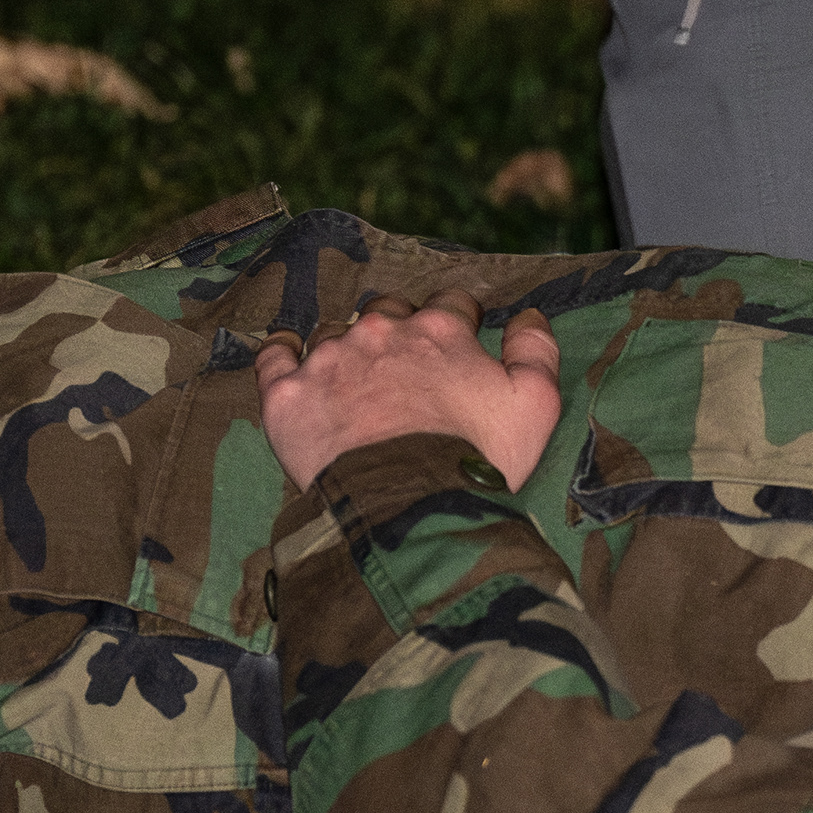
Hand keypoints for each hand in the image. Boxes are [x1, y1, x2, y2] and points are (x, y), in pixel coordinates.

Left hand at [255, 298, 563, 490]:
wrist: (407, 507)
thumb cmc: (477, 459)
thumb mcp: (535, 406)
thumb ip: (536, 352)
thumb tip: (530, 317)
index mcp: (440, 330)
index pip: (452, 304)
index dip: (461, 322)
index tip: (463, 341)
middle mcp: (380, 331)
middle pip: (390, 310)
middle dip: (402, 330)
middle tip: (410, 368)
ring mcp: (329, 359)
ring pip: (336, 332)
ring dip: (349, 348)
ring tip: (358, 383)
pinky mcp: (289, 394)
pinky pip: (276, 357)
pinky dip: (284, 353)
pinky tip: (290, 357)